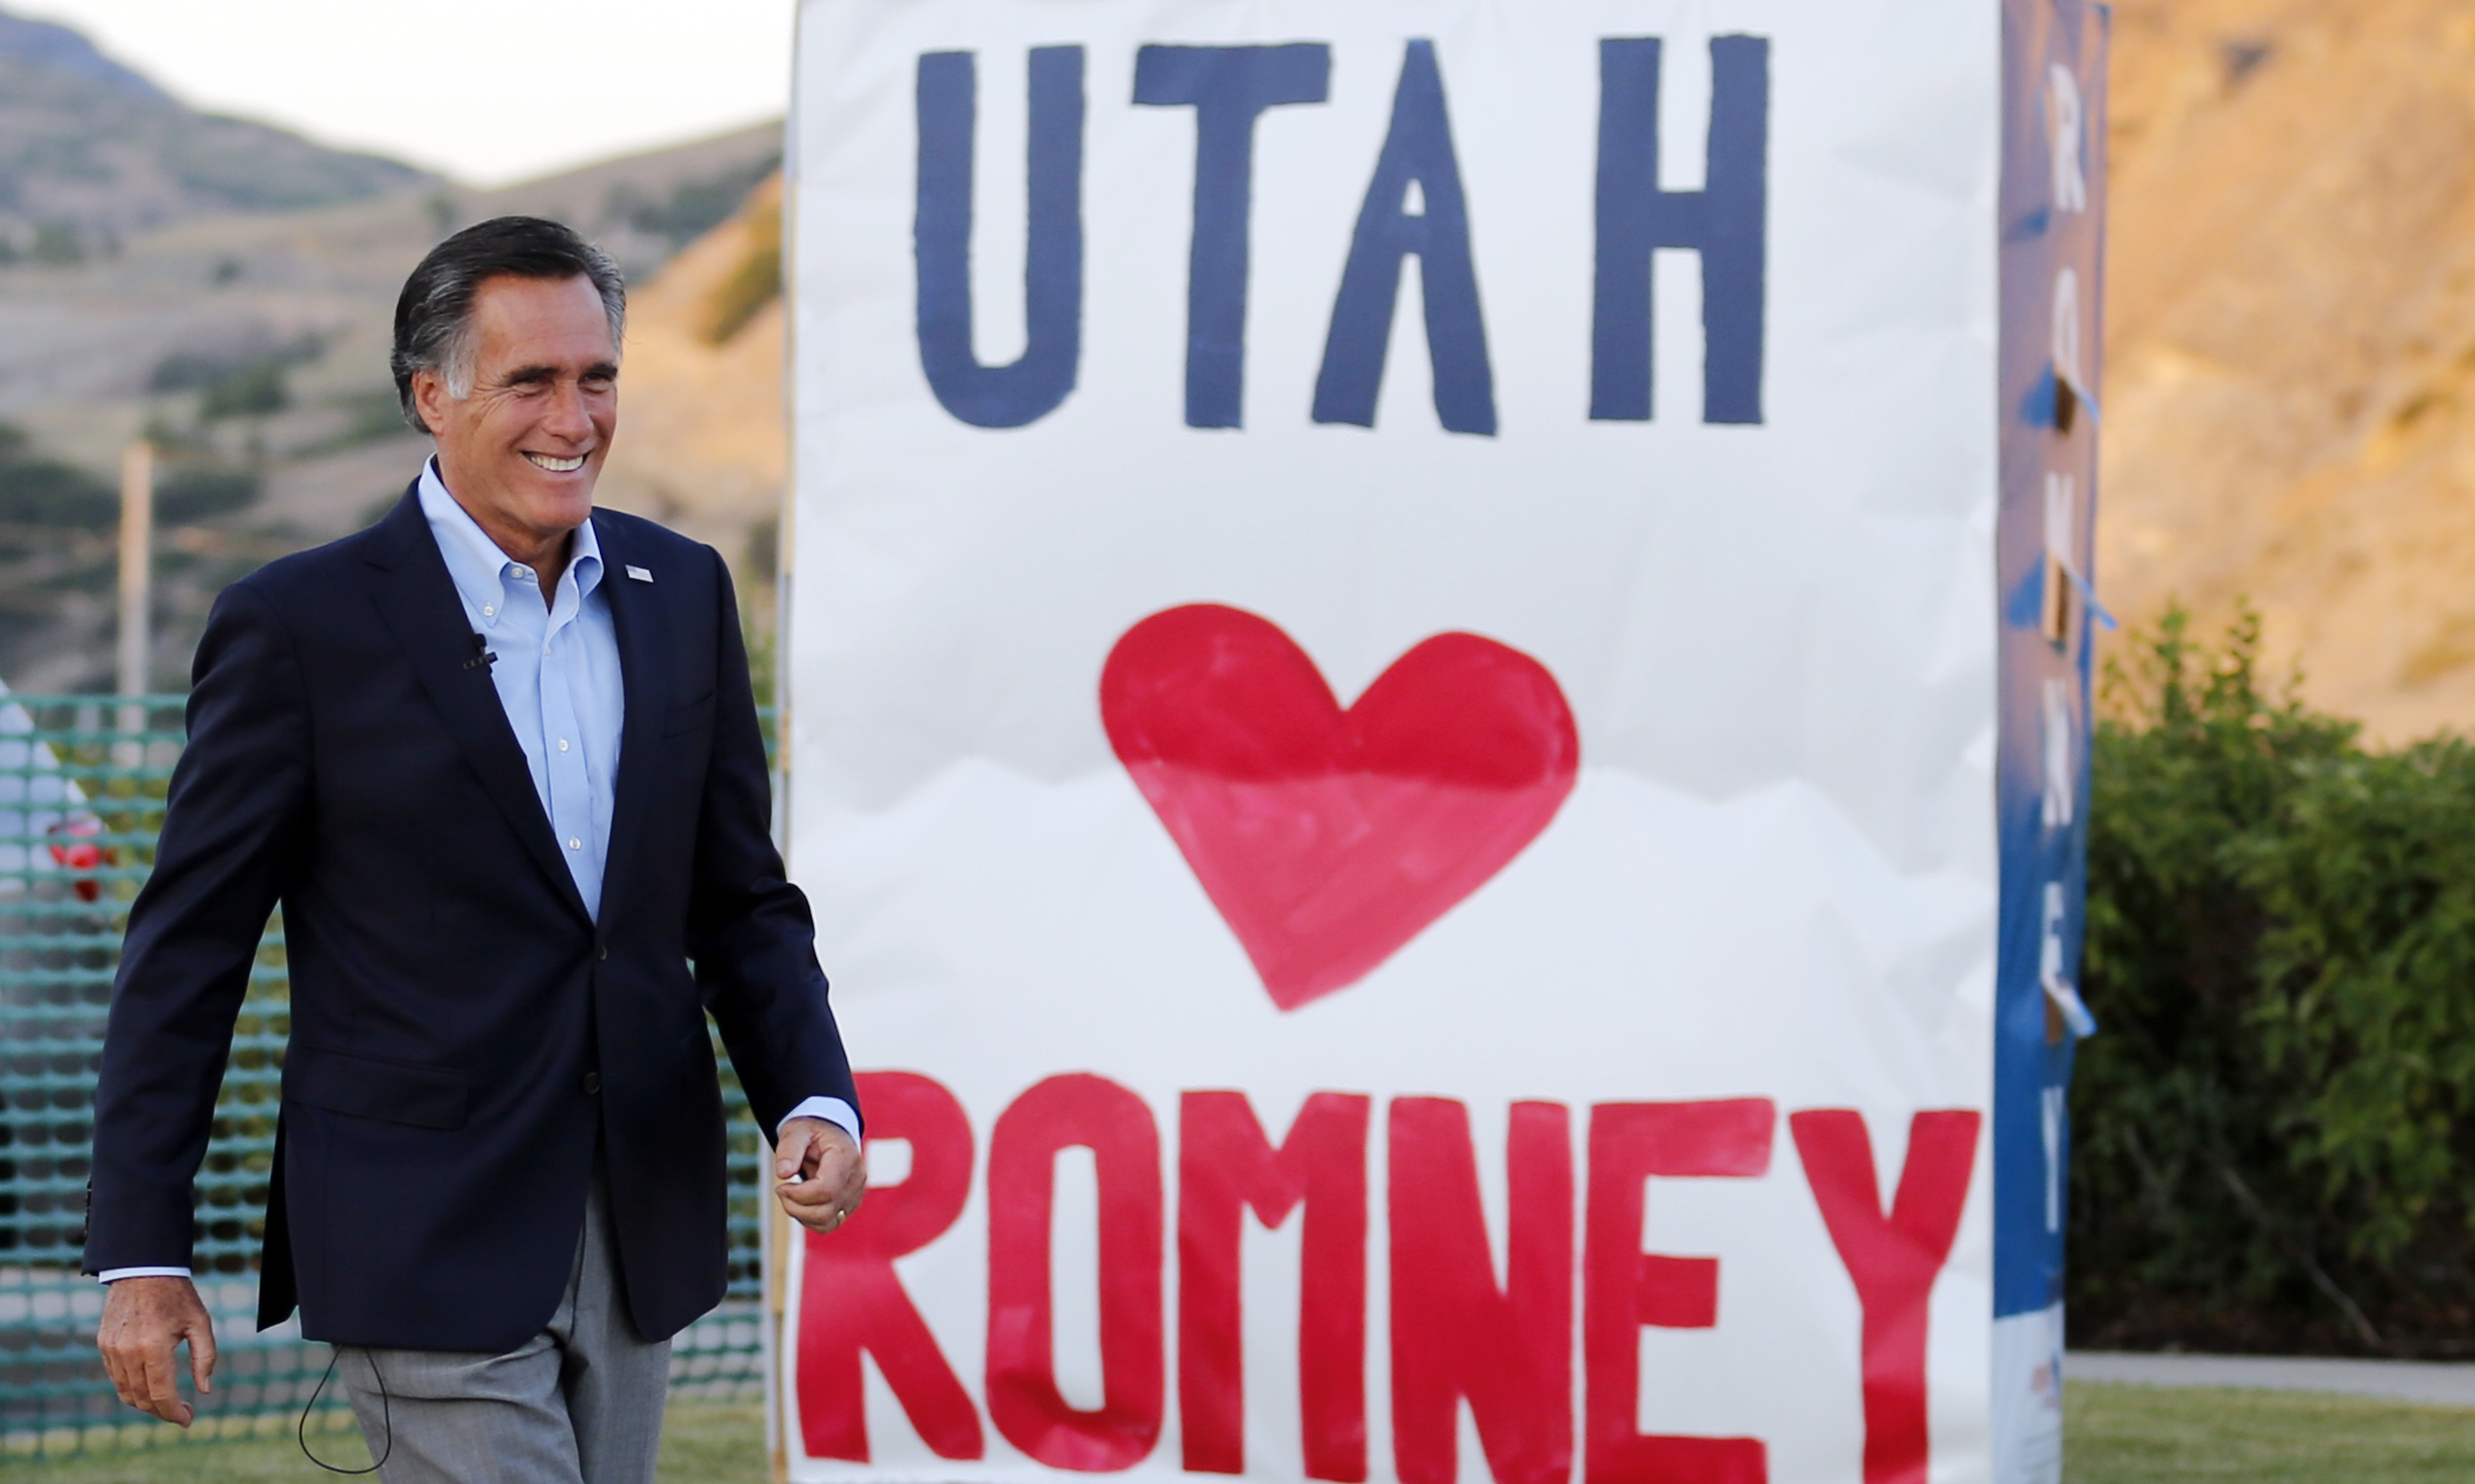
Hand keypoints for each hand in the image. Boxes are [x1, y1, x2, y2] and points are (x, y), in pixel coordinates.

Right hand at [97, 1275, 215, 1425]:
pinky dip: (131, 1389)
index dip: (174, 1413)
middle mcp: (128, 1352)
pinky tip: (149, 1387)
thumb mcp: (200, 1323)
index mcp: (154, 1347)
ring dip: (145, 1404)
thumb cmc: (178, 1295)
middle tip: (181, 1414)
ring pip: (126, 1392)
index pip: (161, 1394)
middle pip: (142, 1398)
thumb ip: (205, 1357)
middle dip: (162, 1412)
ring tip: (167, 1404)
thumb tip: (205, 1390)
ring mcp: (112, 1349)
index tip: (188, 1420)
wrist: (143, 1269)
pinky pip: (116, 1377)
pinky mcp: (103, 1345)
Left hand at [775, 1117, 864, 1234]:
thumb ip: (789, 1149)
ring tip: (790, 1197)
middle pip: (826, 1210)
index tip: (781, 1186)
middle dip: (795, 1206)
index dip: (798, 1194)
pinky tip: (801, 1203)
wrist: (830, 1133)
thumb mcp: (797, 1131)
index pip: (826, 1189)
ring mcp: (855, 1194)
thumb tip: (783, 1173)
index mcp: (846, 1157)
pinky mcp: (849, 1205)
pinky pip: (830, 1224)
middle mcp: (856, 1179)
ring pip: (828, 1222)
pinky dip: (811, 1220)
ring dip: (802, 1216)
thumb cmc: (812, 1132)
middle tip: (781, 1190)